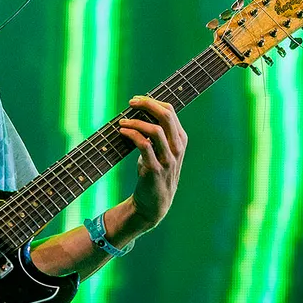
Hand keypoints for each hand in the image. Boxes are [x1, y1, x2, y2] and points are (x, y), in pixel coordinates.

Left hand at [118, 95, 186, 228]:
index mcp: (180, 140)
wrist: (154, 203)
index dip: (153, 102)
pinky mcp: (155, 170)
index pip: (170, 111)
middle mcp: (177, 148)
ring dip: (136, 122)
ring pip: (155, 131)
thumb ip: (157, 134)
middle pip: (166, 116)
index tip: (137, 100)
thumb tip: (139, 112)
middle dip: (147, 105)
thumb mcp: (161, 151)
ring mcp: (168, 159)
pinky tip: (122, 132)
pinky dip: (132, 135)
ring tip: (122, 122)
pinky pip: (144, 146)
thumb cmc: (155, 172)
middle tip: (131, 102)